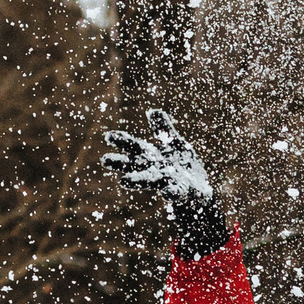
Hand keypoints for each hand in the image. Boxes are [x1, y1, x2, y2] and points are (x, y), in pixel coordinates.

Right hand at [101, 108, 225, 259]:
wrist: (199, 191)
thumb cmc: (182, 167)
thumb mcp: (174, 145)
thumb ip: (164, 130)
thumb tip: (154, 111)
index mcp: (152, 156)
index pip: (134, 147)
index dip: (122, 141)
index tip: (109, 136)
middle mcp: (154, 169)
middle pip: (135, 165)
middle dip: (120, 162)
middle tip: (104, 160)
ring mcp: (166, 181)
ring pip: (149, 180)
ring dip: (136, 180)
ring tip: (124, 181)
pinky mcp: (181, 191)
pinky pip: (174, 192)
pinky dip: (170, 191)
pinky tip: (166, 192)